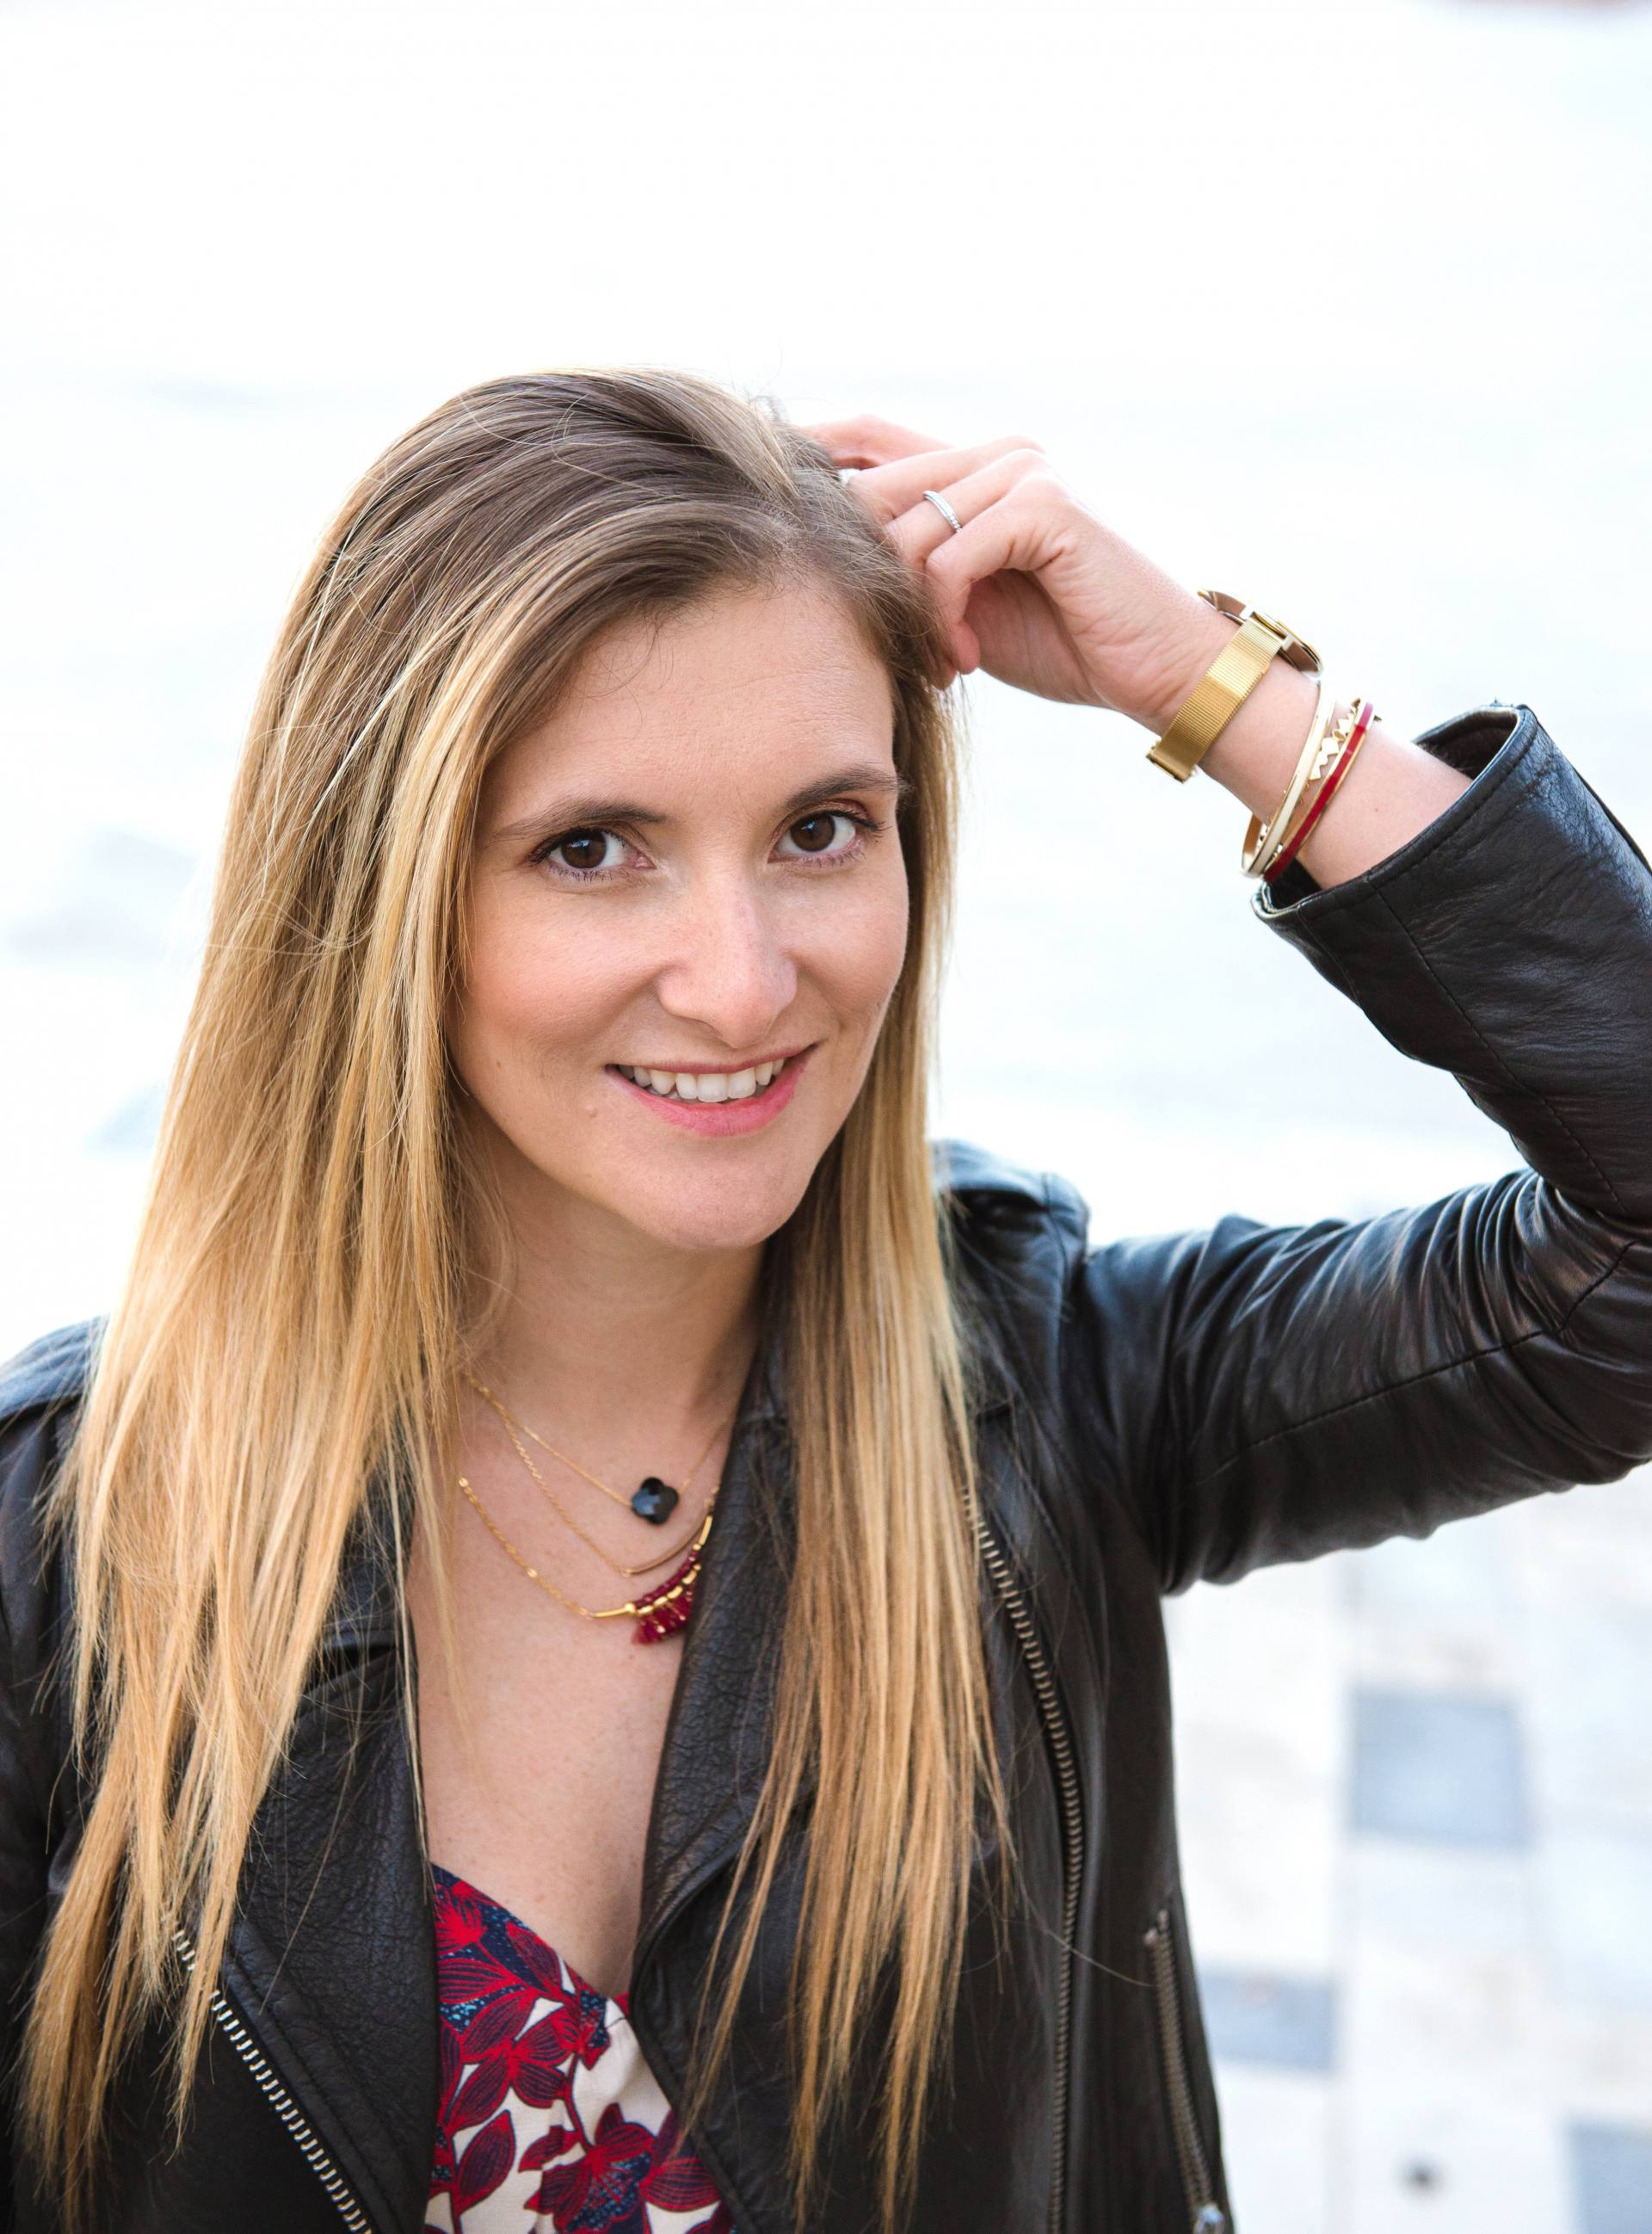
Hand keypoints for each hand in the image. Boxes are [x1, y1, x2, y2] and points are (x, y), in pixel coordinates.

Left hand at [800, 413, 1228, 726]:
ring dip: (908, 614)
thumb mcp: (964, 605)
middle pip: (874, 490)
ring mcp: (1023, 472)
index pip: (869, 437)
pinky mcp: (1046, 506)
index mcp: (976, 470)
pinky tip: (963, 659)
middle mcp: (998, 455)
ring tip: (938, 663)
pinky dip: (943, 617)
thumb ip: (912, 571)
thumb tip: (823, 562)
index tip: (749, 491)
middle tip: (885, 643)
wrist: (1153, 671)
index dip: (807, 451)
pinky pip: (951, 557)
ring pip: (909, 532)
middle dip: (861, 573)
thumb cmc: (1062, 645)